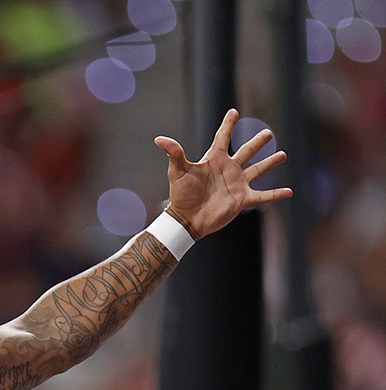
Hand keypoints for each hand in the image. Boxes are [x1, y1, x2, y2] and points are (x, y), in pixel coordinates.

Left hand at [156, 109, 291, 239]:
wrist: (186, 219)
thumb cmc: (181, 195)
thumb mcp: (177, 171)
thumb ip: (174, 153)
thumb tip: (159, 139)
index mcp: (214, 160)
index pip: (222, 137)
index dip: (228, 125)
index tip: (234, 111)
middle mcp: (228, 169)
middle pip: (246, 151)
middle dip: (257, 142)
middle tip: (268, 133)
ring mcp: (237, 184)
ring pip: (258, 170)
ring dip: (270, 162)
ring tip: (283, 154)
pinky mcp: (242, 199)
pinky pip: (263, 196)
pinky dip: (276, 194)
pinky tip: (289, 191)